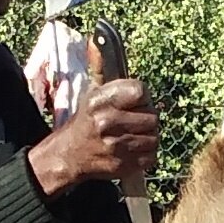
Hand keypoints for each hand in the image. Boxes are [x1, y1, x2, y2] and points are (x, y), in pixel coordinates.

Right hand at [27, 77, 159, 197]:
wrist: (69, 156)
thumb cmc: (87, 123)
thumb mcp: (93, 96)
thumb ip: (112, 81)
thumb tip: (113, 57)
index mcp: (99, 101)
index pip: (140, 91)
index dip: (144, 98)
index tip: (138, 103)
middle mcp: (106, 122)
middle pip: (152, 117)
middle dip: (148, 119)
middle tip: (137, 122)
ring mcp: (115, 146)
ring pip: (154, 138)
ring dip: (148, 138)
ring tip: (135, 137)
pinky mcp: (121, 165)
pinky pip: (151, 157)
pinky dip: (146, 155)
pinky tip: (134, 150)